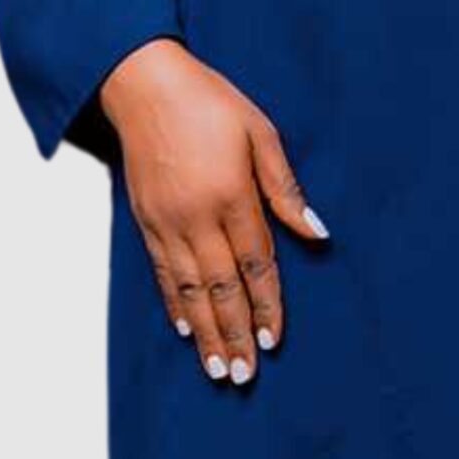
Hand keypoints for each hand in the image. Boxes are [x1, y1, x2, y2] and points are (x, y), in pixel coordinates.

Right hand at [98, 38, 330, 388]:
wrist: (142, 83)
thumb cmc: (208, 101)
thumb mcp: (260, 132)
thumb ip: (285, 188)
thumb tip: (316, 232)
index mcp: (232, 195)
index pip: (256, 265)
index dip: (268, 306)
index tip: (275, 340)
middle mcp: (197, 216)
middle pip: (222, 289)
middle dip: (236, 334)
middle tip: (245, 375)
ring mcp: (167, 222)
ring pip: (190, 290)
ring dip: (206, 333)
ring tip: (218, 368)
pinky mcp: (145, 221)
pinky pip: (163, 273)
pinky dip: (175, 305)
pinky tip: (186, 330)